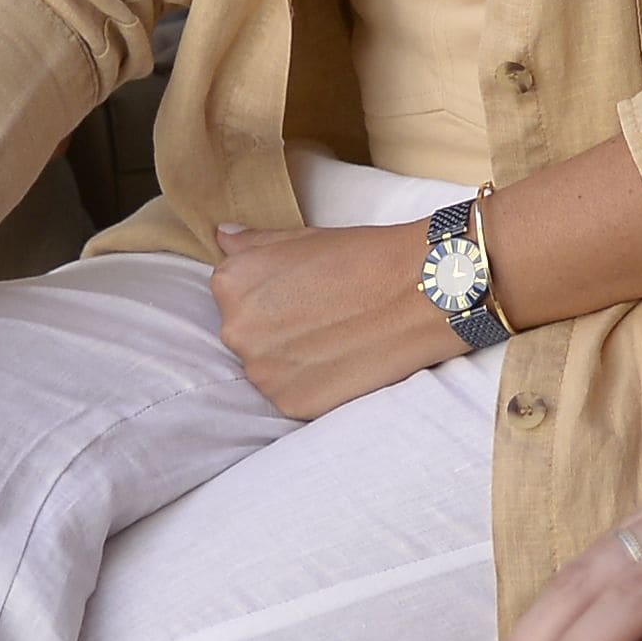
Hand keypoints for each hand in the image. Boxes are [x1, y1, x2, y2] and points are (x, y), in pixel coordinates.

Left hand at [206, 218, 458, 421]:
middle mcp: (235, 330)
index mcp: (231, 283)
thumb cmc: (363, 257)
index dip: (272, 292)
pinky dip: (311, 382)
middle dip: (276, 327)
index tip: (304, 289)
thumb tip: (223, 237)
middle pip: (246, 333)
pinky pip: (291, 393)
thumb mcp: (302, 238)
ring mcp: (262, 371)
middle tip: (322, 314)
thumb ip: (254, 244)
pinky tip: (341, 360)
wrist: (417, 291)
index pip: (233, 294)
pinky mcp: (290, 403)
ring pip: (267, 367)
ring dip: (291, 357)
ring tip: (335, 337)